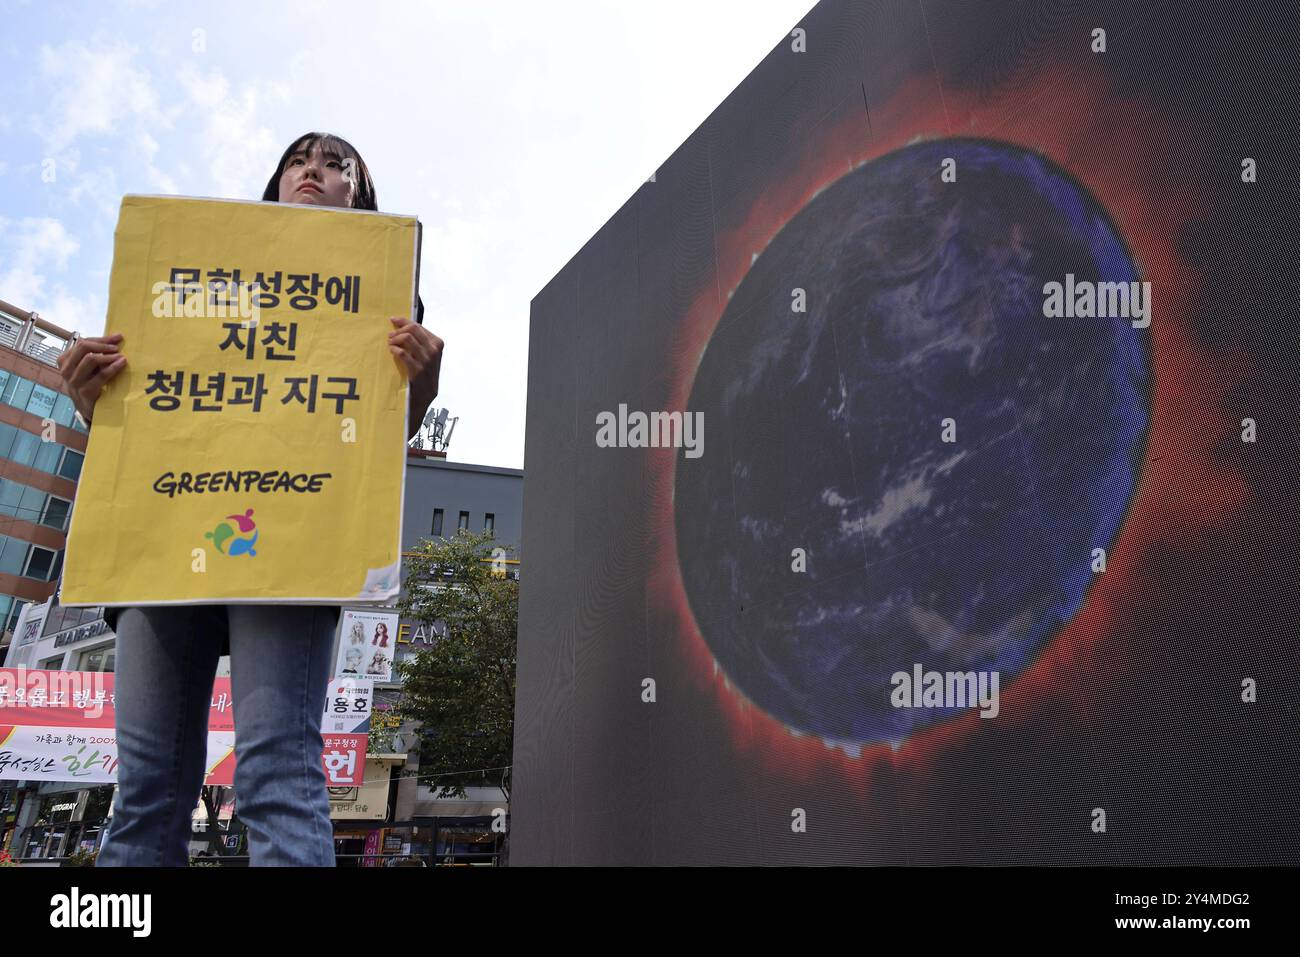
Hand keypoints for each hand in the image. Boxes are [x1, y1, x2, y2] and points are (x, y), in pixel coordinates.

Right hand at [56, 332, 126, 424]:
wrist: (87, 408)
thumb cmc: (89, 383)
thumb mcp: (88, 367)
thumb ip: (96, 354)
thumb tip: (116, 337)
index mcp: (65, 360)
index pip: (82, 343)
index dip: (101, 339)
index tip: (118, 337)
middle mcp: (66, 369)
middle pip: (83, 347)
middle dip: (103, 345)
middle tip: (118, 347)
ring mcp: (74, 381)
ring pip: (90, 359)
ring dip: (108, 356)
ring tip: (121, 355)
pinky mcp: (85, 391)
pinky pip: (100, 375)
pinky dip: (113, 367)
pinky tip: (122, 363)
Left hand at [388, 316, 442, 434]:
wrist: (425, 396)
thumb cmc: (424, 374)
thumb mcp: (429, 356)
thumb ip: (420, 342)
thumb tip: (403, 326)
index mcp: (438, 344)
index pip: (419, 326)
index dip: (404, 321)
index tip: (393, 320)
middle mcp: (434, 350)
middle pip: (413, 329)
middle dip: (398, 330)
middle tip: (390, 335)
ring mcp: (426, 360)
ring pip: (407, 338)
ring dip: (395, 339)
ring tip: (390, 343)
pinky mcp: (417, 370)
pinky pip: (403, 353)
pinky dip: (395, 349)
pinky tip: (392, 351)